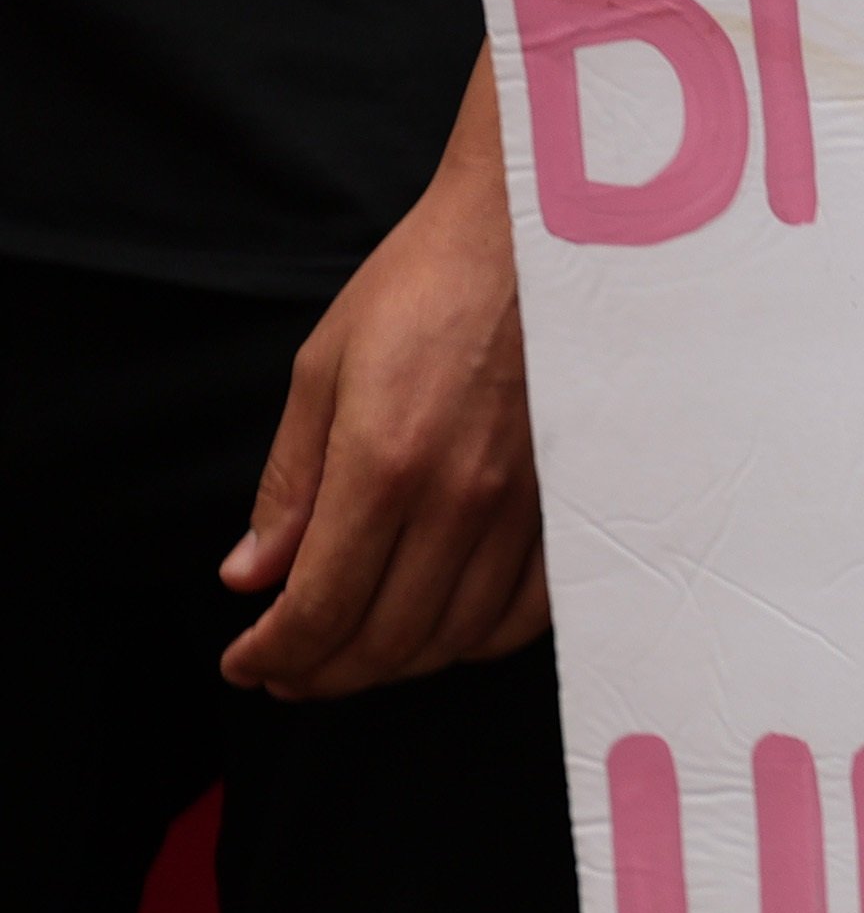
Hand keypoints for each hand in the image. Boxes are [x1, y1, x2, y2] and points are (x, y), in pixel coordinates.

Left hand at [221, 64, 548, 699]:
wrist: (535, 239)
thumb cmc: (426, 288)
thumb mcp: (323, 371)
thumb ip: (289, 485)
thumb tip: (251, 575)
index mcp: (385, 464)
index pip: (321, 606)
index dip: (274, 654)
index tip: (244, 662)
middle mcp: (461, 502)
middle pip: (387, 640)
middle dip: (323, 672)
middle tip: (287, 669)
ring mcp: (526, 510)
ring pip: (456, 639)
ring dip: (393, 664)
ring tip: (351, 654)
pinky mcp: (570, 507)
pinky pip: (527, 614)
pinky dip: (474, 642)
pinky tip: (439, 628)